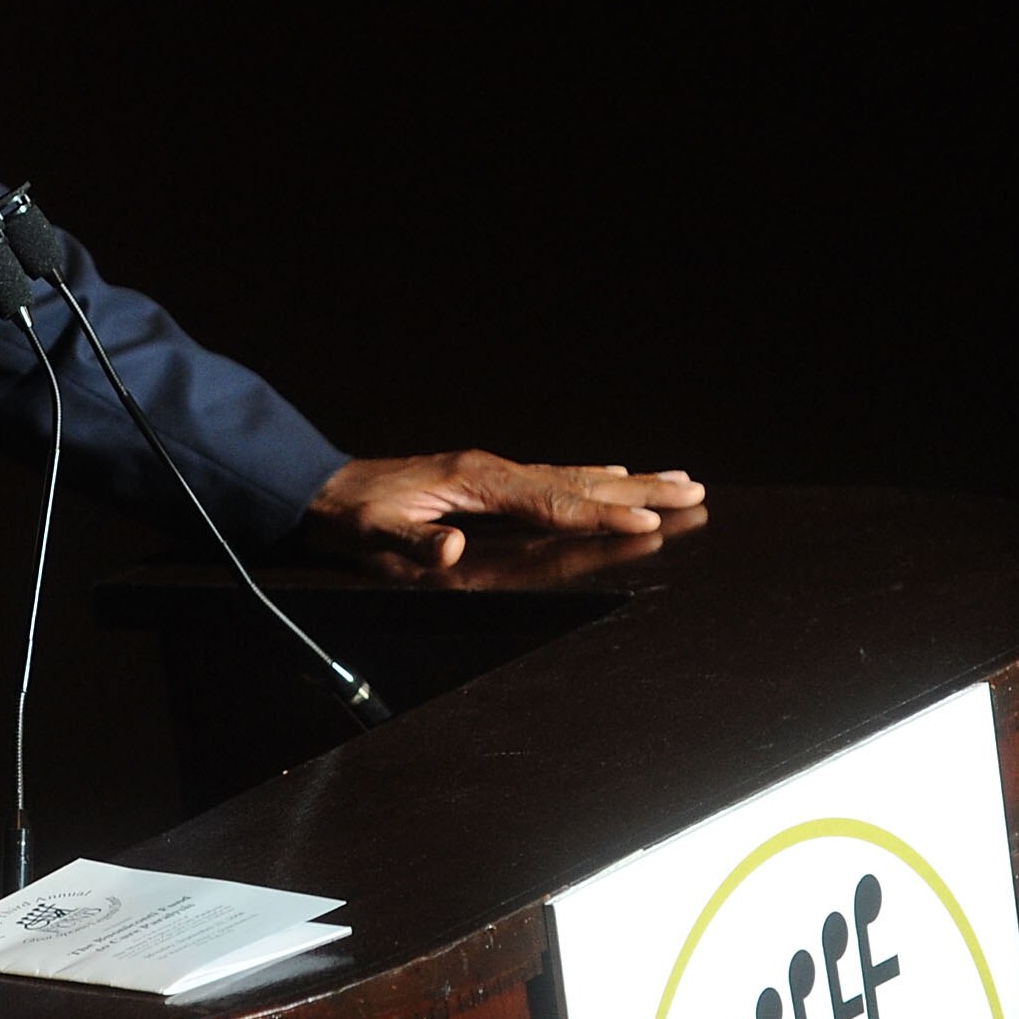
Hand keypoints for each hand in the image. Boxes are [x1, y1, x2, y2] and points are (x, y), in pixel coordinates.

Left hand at [301, 451, 704, 568]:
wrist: (323, 489)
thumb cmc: (350, 515)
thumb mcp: (374, 534)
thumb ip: (415, 543)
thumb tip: (454, 547)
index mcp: (478, 483)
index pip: (553, 503)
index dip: (601, 516)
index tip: (649, 522)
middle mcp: (494, 471)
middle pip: (581, 483)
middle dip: (640, 491)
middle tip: (695, 490)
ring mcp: (494, 473)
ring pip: (575, 477)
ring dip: (628, 482)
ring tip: (676, 480)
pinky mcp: (489, 480)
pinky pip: (555, 479)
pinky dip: (591, 479)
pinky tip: (611, 476)